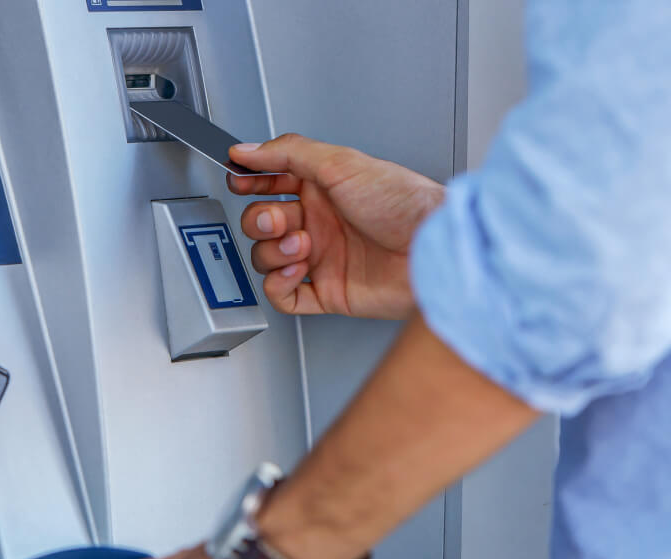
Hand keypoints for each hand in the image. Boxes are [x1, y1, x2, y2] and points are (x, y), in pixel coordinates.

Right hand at [227, 134, 443, 319]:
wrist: (431, 249)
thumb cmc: (403, 204)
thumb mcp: (341, 163)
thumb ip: (289, 152)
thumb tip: (249, 150)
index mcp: (323, 188)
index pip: (271, 182)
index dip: (250, 182)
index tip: (239, 180)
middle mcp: (321, 222)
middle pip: (262, 221)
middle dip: (262, 220)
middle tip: (280, 219)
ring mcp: (322, 258)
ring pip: (267, 258)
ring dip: (274, 251)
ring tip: (303, 245)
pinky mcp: (327, 292)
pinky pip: (284, 296)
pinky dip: (279, 285)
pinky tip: (296, 271)